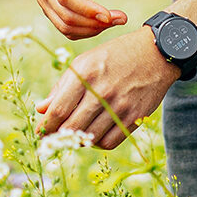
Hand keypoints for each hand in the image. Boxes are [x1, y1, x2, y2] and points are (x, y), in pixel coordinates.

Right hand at [35, 0, 128, 39]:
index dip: (88, 9)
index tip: (110, 15)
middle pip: (66, 16)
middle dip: (95, 22)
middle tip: (122, 18)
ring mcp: (44, 2)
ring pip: (66, 27)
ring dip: (92, 29)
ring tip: (116, 21)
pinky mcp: (51, 10)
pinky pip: (66, 29)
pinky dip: (86, 31)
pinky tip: (103, 23)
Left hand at [35, 28, 177, 149]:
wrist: (155, 54)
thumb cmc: (114, 57)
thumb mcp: (85, 62)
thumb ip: (62, 87)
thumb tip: (41, 110)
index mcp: (85, 73)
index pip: (58, 110)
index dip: (46, 126)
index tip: (41, 133)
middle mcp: (102, 91)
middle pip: (72, 128)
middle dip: (59, 137)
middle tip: (55, 139)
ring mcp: (120, 105)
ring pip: (90, 138)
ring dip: (78, 141)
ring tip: (75, 135)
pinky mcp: (135, 117)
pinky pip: (110, 142)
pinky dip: (98, 143)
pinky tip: (95, 135)